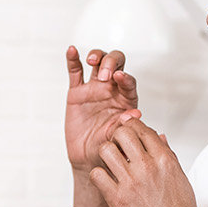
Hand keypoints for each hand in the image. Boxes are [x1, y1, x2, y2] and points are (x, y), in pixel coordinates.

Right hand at [65, 46, 139, 171]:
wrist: (87, 156)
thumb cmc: (106, 147)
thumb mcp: (116, 138)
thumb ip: (124, 125)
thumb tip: (135, 113)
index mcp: (126, 99)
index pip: (129, 81)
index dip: (125, 77)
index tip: (119, 77)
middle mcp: (112, 89)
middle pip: (116, 63)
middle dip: (111, 63)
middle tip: (104, 75)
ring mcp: (94, 88)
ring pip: (98, 61)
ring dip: (97, 56)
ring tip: (92, 61)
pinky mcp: (77, 92)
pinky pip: (75, 71)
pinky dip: (73, 59)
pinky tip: (72, 50)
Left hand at [90, 118, 201, 206]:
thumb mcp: (180, 177)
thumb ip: (167, 154)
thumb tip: (159, 137)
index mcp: (164, 160)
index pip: (142, 128)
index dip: (133, 127)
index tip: (129, 131)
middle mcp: (147, 168)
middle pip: (122, 133)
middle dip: (118, 136)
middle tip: (119, 146)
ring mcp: (131, 183)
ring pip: (106, 150)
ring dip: (107, 153)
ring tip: (112, 163)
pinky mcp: (117, 199)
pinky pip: (97, 174)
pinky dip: (99, 175)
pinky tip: (107, 180)